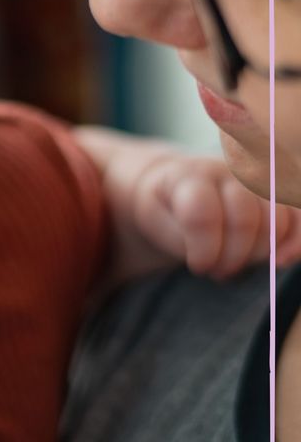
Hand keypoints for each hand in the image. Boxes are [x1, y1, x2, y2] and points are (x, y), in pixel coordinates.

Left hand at [131, 154, 300, 278]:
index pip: (203, 213)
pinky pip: (298, 215)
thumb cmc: (164, 211)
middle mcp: (225, 171)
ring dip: (259, 253)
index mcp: (186, 177)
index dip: (204, 249)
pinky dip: (295, 241)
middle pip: (245, 218)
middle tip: (216, 271)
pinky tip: (281, 261)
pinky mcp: (276, 191)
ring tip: (235, 266)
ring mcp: (254, 179)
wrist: (176, 188)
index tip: (197, 267)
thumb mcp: (155, 222)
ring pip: (276, 218)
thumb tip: (224, 258)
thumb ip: (186, 235)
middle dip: (233, 256)